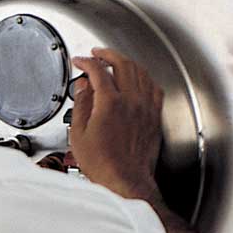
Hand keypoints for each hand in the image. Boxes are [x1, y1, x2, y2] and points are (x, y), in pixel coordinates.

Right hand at [68, 47, 164, 200]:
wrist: (124, 179)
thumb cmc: (102, 162)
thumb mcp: (78, 133)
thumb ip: (81, 104)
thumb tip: (83, 86)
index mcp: (110, 103)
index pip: (98, 71)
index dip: (87, 62)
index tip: (79, 62)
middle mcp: (132, 101)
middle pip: (123, 64)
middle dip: (107, 55)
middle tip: (97, 53)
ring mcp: (146, 107)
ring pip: (140, 72)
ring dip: (126, 62)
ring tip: (116, 61)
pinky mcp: (154, 116)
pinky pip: (153, 88)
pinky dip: (143, 77)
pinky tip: (138, 79)